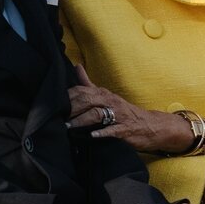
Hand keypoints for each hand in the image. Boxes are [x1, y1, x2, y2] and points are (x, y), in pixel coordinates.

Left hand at [67, 67, 191, 154]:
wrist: (151, 125)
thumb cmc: (125, 112)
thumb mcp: (106, 96)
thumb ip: (89, 83)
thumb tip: (76, 67)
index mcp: (103, 94)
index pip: (82, 91)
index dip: (67, 97)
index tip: (53, 104)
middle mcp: (110, 101)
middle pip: (87, 99)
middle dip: (71, 109)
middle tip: (58, 118)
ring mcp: (119, 115)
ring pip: (97, 114)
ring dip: (82, 121)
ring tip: (69, 128)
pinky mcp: (126, 130)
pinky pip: (113, 130)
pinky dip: (102, 133)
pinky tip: (92, 136)